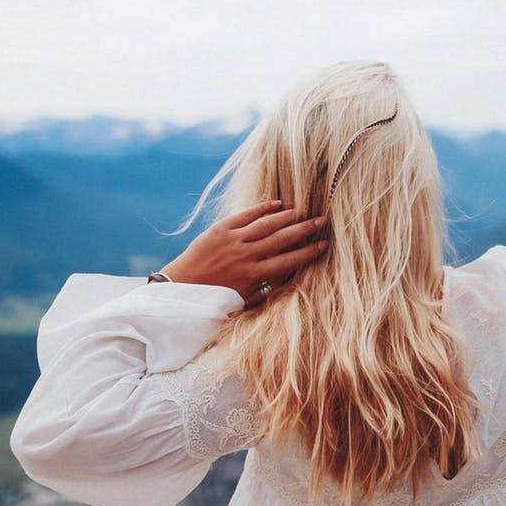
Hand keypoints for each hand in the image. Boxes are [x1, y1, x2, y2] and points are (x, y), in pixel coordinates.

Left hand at [161, 200, 329, 305]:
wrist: (182, 287)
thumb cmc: (213, 298)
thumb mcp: (242, 301)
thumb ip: (265, 292)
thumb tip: (287, 284)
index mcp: (253, 276)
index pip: (288, 261)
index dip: (309, 252)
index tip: (324, 245)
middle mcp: (247, 256)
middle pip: (282, 238)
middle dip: (304, 229)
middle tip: (321, 221)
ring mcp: (233, 240)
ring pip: (267, 224)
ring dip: (287, 217)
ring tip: (303, 211)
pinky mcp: (221, 229)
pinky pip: (246, 216)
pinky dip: (262, 209)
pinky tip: (277, 204)